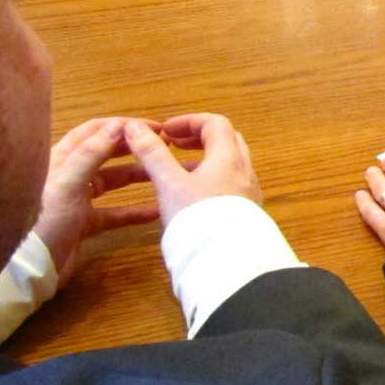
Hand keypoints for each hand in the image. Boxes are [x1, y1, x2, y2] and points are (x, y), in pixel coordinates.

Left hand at [32, 118, 159, 281]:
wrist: (31, 266)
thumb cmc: (46, 219)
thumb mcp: (68, 183)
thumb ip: (92, 154)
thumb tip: (118, 125)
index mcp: (61, 158)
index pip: (94, 131)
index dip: (123, 125)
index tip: (153, 127)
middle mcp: (69, 174)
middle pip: (105, 154)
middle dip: (132, 148)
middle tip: (162, 145)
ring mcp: (77, 199)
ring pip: (111, 182)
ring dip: (135, 177)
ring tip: (162, 174)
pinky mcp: (84, 223)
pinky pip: (113, 213)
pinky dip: (133, 212)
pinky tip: (154, 212)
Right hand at [124, 114, 260, 227]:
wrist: (227, 262)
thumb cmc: (198, 218)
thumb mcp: (169, 183)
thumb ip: (153, 154)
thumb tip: (134, 127)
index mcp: (229, 158)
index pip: (215, 123)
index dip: (188, 121)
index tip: (166, 132)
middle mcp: (245, 171)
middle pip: (226, 141)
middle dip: (199, 138)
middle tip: (174, 145)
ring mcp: (250, 193)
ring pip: (230, 164)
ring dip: (205, 160)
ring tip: (178, 170)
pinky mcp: (248, 212)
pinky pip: (232, 185)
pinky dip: (213, 179)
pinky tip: (194, 196)